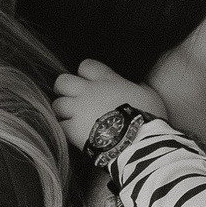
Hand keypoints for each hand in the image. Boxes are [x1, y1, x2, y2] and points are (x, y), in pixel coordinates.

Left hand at [52, 60, 167, 155]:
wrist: (138, 140)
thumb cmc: (147, 117)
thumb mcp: (148, 94)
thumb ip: (135, 87)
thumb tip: (134, 86)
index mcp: (107, 80)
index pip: (86, 66)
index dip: (85, 73)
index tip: (90, 82)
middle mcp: (88, 91)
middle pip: (63, 81)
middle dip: (65, 89)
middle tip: (73, 99)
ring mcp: (79, 110)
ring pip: (57, 104)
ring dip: (63, 111)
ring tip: (71, 119)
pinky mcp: (73, 129)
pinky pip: (60, 125)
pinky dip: (65, 129)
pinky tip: (72, 134)